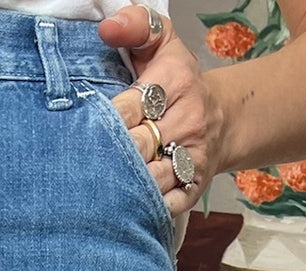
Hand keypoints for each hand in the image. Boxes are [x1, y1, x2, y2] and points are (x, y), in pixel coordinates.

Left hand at [96, 4, 226, 219]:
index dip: (106, 121)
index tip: (83, 128)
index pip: (132, 105)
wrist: (224, 118)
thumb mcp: (162, 41)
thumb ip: (135, 25)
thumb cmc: (180, 80)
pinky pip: (170, 203)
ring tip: (97, 189)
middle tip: (81, 163)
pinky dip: (147, 208)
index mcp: (177, 82)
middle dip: (110, 155)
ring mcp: (193, 156)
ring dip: (125, 186)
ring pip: (153, 178)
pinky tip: (124, 209)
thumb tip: (107, 28)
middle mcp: (188, 121)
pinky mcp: (194, 186)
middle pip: (139, 145)